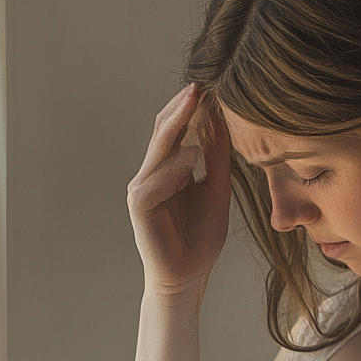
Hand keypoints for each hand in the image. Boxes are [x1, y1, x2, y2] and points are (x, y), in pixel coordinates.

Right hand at [126, 84, 231, 294]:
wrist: (188, 276)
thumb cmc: (201, 238)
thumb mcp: (217, 191)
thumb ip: (217, 159)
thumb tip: (221, 122)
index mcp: (170, 168)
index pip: (179, 129)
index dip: (194, 109)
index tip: (215, 87)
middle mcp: (152, 173)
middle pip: (165, 131)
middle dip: (183, 107)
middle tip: (202, 83)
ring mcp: (142, 187)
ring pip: (159, 149)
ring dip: (177, 125)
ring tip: (197, 104)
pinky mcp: (140, 205)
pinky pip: (156, 181)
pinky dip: (174, 168)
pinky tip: (191, 155)